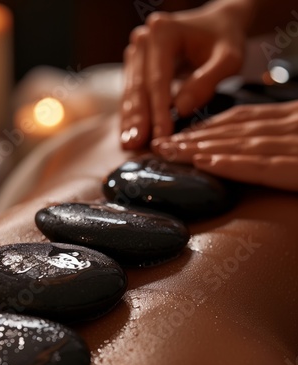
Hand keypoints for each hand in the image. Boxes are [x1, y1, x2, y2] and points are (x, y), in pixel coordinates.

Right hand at [121, 4, 244, 149]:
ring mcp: (136, 53)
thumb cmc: (225, 42)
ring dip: (130, 120)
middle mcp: (144, 40)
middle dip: (138, 118)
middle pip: (139, 86)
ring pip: (132, 92)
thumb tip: (180, 110)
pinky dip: (133, 116)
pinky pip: (132, 95)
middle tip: (135, 144)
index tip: (162, 136)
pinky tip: (130, 135)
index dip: (159, 111)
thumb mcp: (229, 59)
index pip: (159, 79)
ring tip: (129, 144)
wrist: (217, 26)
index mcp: (163, 32)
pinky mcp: (135, 67)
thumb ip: (207, 81)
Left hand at [152, 100, 297, 191]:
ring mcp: (295, 145)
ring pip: (239, 145)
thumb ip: (290, 139)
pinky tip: (204, 163)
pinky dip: (231, 164)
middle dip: (193, 138)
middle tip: (160, 144)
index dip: (209, 127)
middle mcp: (290, 127)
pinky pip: (262, 166)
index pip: (244, 119)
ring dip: (200, 147)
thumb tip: (266, 142)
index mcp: (294, 118)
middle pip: (233, 131)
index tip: (181, 134)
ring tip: (168, 151)